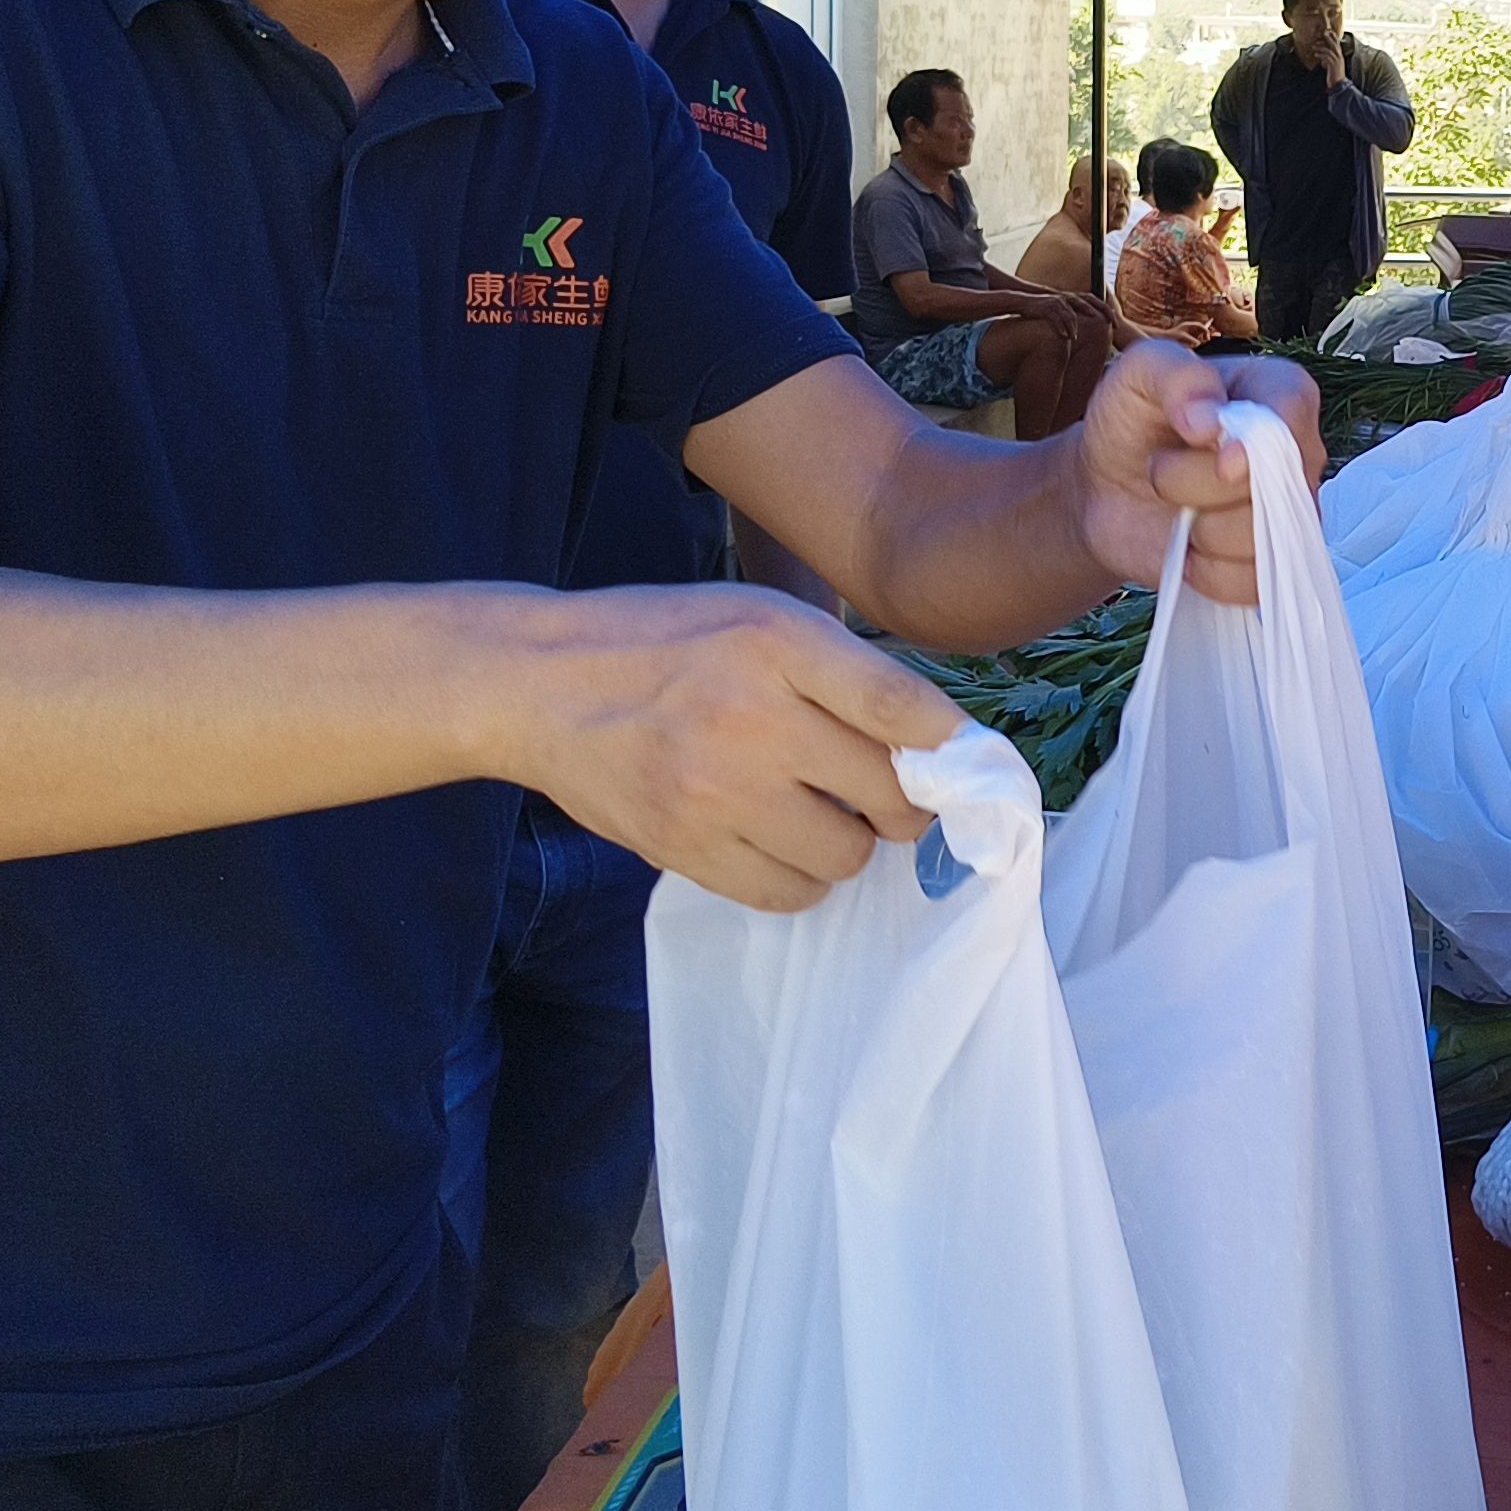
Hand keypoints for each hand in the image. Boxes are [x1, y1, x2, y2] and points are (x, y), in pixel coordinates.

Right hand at [512, 582, 966, 912]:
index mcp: (779, 643)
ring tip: (816, 813)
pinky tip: (779, 843)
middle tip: (881, 794)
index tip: (971, 768)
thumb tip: (940, 741)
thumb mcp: (759, 616)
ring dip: (848, 844)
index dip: (955, 748)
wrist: (538, 683)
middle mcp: (751, 715)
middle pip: (888, 795)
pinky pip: (786, 894)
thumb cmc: (667, 642)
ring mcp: (714, 789)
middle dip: (902, 804)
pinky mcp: (682, 845)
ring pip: (844, 857)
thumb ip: (844, 670)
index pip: (901, 706)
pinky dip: (800, 879)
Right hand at [988, 284, 1107, 340]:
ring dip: (1075, 326)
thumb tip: (1083, 329)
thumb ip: (1073, 315)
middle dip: (1101, 315)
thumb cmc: (1045, 308)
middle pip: (1089, 304)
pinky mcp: (1046, 307)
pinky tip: (1065, 337)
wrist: (1023, 301)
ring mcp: (1058, 301)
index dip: (1107, 311)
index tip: (1117, 323)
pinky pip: (1055, 317)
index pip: (1095, 301)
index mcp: (1073, 298)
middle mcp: (1068, 297)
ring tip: (1078, 338)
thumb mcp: (1061, 310)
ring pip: (1071, 313)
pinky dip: (1061, 327)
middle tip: (1111, 327)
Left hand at [1079, 342, 1325, 601]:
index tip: (1205, 446)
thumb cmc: (1134, 420)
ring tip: (1178, 513)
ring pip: (1267, 541)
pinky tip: (1189, 552)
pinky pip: (1257, 585)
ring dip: (1202, 533)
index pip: (1294, 412)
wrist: (1108, 486)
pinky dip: (1209, 575)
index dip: (1254, 440)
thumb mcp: (1139, 373)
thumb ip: (1177, 376)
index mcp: (1278, 392)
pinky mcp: (1272, 565)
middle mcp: (1298, 454)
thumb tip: (1208, 419)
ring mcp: (1292, 514)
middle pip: (1276, 484)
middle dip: (1200, 486)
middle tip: (1161, 472)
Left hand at [1302, 29, 1346, 81]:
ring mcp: (1337, 60)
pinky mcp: (1333, 65)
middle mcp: (1340, 57)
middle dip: (1328, 38)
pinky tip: (1315, 55)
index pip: (1337, 44)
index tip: (1327, 33)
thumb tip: (1324, 61)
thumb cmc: (1335, 76)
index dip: (1333, 38)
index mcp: (1340, 56)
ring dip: (1320, 48)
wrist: (1339, 85)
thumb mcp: (1333, 67)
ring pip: (1329, 50)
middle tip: (1322, 34)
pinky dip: (1320, 55)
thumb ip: (1329, 62)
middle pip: (1334, 44)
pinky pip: (1326, 57)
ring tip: (1313, 47)